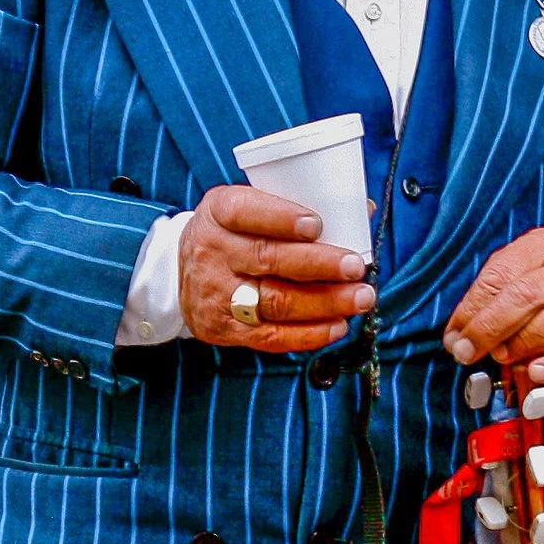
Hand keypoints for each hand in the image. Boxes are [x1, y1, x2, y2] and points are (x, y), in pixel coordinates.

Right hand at [178, 185, 373, 353]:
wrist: (182, 274)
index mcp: (219, 212)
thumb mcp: (248, 207)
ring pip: (275, 300)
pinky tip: (338, 326)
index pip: (246, 211)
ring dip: (325, 302)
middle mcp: (213, 251)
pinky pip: (270, 337)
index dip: (281, 218)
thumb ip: (296, 206)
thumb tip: (361, 211)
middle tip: (356, 267)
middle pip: (268, 259)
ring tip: (361, 297)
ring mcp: (218, 293)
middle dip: (319, 264)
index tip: (316, 224)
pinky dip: (309, 334)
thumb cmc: (233, 234)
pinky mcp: (225, 328)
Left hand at [444, 229, 543, 390]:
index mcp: (543, 247)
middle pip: (527, 294)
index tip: (454, 337)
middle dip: (490, 328)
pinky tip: (536, 372)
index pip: (500, 274)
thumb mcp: (516, 279)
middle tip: (468, 352)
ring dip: (524, 342)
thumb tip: (456, 339)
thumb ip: (487, 303)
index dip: (472, 309)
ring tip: (502, 357)